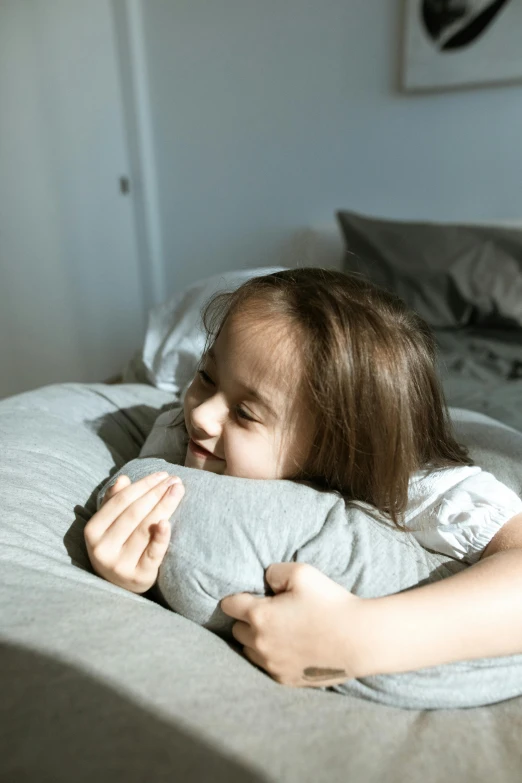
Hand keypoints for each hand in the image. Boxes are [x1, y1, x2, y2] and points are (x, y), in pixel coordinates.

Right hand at [84, 471, 184, 593]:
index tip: (162, 475)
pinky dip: (161, 538)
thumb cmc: (117, 547)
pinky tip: (167, 522)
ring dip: (164, 506)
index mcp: (93, 531)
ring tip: (178, 490)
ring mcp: (120, 564)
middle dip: (157, 493)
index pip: (121, 501)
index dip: (143, 485)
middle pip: (134, 513)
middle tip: (176, 480)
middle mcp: (103, 548)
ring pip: (145, 529)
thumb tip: (123, 479)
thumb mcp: (108, 525)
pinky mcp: (139, 576)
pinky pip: (153, 553)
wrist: (120, 587)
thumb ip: (113, 502)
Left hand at [221, 563, 364, 687]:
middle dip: (247, 620)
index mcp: (259, 616)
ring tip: (278, 630)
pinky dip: (272, 657)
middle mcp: (260, 644)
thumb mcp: (301, 572)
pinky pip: (267, 667)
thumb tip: (265, 580)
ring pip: (250, 651)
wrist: (359, 640)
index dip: (236, 598)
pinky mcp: (285, 680)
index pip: (229, 606)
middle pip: (237, 630)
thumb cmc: (330, 603)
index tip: (247, 596)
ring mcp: (272, 665)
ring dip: (257, 640)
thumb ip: (275, 572)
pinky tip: (289, 647)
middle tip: (268, 612)